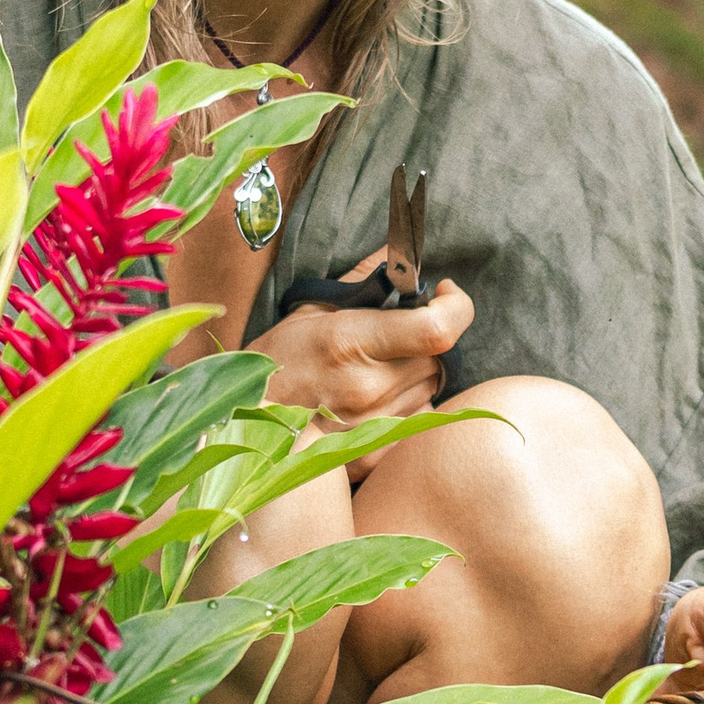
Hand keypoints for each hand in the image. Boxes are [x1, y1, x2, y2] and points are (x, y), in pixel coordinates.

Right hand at [257, 271, 473, 428]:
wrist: (247, 426)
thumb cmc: (276, 362)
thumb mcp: (310, 310)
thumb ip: (361, 278)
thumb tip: (399, 252)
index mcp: (350, 342)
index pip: (437, 329)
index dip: (456, 306)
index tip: (444, 291)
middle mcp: (368, 386)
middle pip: (436, 356)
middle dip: (425, 339)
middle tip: (392, 335)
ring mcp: (373, 424)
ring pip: (429, 388)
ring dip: (415, 372)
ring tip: (373, 369)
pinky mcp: (376, 452)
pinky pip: (417, 419)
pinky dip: (406, 404)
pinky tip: (373, 399)